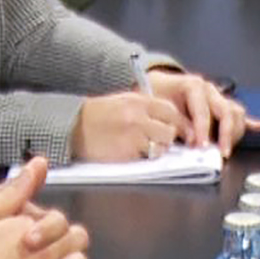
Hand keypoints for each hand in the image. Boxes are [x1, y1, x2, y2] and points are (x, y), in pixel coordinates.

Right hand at [70, 90, 187, 160]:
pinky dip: (144, 157)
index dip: (181, 122)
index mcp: (139, 101)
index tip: (186, 131)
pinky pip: (146, 157)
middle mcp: (139, 117)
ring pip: (161, 146)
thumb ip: (146, 108)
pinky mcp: (127, 152)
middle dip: (171, 137)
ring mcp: (133, 135)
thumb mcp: (123, 102)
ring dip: (159, 149)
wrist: (73, 127)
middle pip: (170, 130)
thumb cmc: (98, 115)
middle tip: (167, 141)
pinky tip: (134, 152)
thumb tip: (168, 120)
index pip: (170, 111)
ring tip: (147, 147)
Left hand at [147, 70, 259, 155]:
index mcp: (193, 86)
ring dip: (235, 133)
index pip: (202, 110)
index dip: (202, 130)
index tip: (201, 146)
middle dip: (225, 135)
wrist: (158, 83)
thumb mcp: (158, 104)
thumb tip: (189, 138)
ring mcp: (219, 98)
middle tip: (221, 153)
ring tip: (227, 148)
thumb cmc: (157, 93)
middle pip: (227, 111)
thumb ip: (173, 121)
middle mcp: (210, 91)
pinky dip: (251, 123)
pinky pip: (241, 115)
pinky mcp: (223, 106)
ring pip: (237, 113)